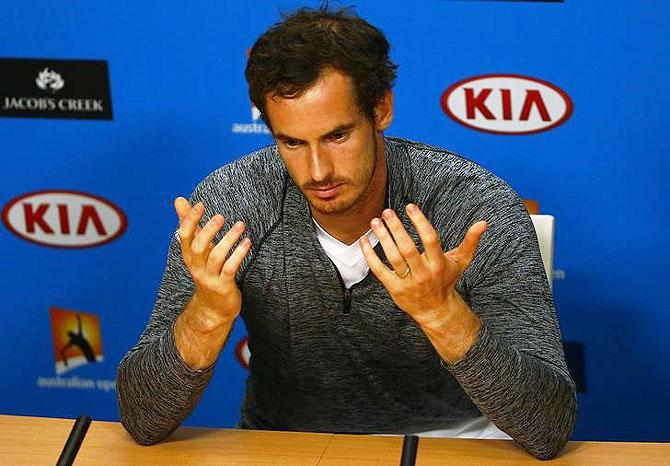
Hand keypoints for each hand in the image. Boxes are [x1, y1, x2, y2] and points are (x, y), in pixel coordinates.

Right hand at [174, 197, 250, 327]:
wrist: (213, 308)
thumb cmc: (207, 271)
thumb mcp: (198, 249)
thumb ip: (190, 224)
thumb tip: (178, 199)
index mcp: (189, 256)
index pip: (184, 236)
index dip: (190, 221)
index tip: (200, 205)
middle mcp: (197, 267)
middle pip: (198, 247)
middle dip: (208, 231)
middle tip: (220, 216)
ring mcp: (210, 278)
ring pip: (216, 257)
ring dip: (229, 240)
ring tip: (240, 225)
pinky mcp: (224, 286)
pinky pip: (230, 269)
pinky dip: (238, 254)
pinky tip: (247, 242)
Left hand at [360, 203, 486, 328]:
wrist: (436, 310)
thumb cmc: (446, 279)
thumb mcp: (460, 261)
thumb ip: (470, 241)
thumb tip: (483, 223)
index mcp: (439, 263)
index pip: (430, 239)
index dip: (420, 221)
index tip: (410, 206)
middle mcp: (424, 273)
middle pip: (408, 248)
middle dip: (396, 228)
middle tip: (387, 211)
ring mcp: (408, 282)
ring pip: (393, 258)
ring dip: (382, 238)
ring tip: (375, 221)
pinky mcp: (394, 288)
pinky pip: (379, 270)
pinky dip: (369, 255)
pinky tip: (363, 240)